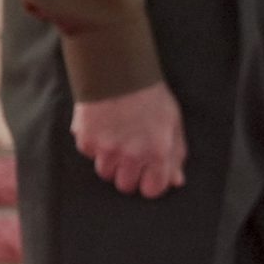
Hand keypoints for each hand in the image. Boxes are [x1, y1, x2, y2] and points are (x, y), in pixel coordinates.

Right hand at [72, 81, 186, 198]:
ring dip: (111, 161)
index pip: (152, 190)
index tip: (149, 175)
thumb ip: (176, 154)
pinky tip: (104, 126)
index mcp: (157, 150)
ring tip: (118, 137)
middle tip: (132, 154)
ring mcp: (106, 150)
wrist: (119, 73)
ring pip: (106, 173)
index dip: (151, 183)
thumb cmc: (151, 97)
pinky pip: (91, 155)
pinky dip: (96, 145)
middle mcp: (131, 155)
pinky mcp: (86, 142)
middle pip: (125, 186)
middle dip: (129, 174)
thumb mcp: (173, 122)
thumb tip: (177, 181)